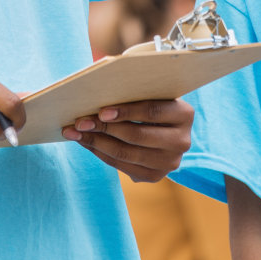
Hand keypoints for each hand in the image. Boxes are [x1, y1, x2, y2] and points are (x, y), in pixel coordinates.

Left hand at [63, 99, 192, 181]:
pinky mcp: (155, 176)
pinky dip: (100, 153)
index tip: (101, 111)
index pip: (152, 112)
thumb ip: (133, 89)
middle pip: (137, 136)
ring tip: (76, 132)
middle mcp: (182, 141)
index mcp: (184, 114)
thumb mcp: (150, 94)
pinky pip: (122, 166)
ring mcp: (170, 162)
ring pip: (126, 154)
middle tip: (80, 122)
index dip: (126, 111)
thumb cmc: (150, 102)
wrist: (163, 131)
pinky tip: (86, 142)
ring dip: (96, 142)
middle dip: (104, 129)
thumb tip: (96, 82)